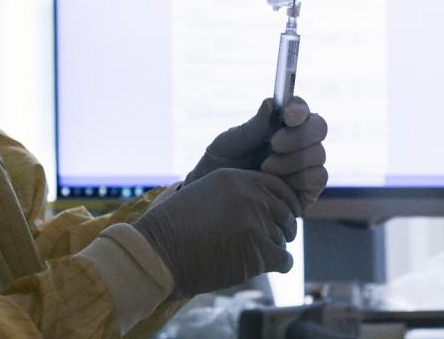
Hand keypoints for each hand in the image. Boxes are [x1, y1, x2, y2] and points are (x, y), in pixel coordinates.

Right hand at [133, 168, 298, 295]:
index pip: (278, 187)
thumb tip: (265, 206)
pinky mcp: (259, 250)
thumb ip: (236, 194)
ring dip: (271, 248)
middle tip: (267, 240)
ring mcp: (256, 222)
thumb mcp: (205, 193)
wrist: (158, 252)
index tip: (282, 216)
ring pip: (282, 238)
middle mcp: (250, 195)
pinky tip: (259, 266)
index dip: (284, 203)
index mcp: (236, 178)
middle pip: (285, 213)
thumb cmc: (175, 227)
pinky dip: (277, 265)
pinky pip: (284, 259)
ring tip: (247, 254)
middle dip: (282, 228)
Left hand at [185, 97, 328, 211]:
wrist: (216, 202)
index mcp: (278, 125)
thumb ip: (251, 127)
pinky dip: (299, 178)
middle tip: (274, 144)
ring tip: (265, 168)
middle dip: (298, 135)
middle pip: (319, 127)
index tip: (287, 115)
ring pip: (318, 154)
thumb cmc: (220, 167)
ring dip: (292, 160)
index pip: (299, 109)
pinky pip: (318, 178)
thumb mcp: (229, 144)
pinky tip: (276, 182)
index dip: (299, 108)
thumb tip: (270, 104)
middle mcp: (297, 143)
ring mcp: (304, 167)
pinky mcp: (307, 191)